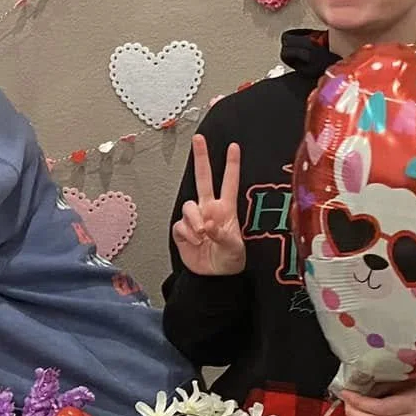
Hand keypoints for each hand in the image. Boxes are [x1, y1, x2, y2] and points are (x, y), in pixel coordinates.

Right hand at [171, 134, 246, 275]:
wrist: (213, 276)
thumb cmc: (230, 260)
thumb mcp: (235, 249)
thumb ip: (223, 235)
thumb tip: (208, 224)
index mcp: (226, 209)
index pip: (229, 182)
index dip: (231, 164)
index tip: (233, 147)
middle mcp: (209, 209)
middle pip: (203, 178)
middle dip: (201, 157)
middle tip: (199, 139)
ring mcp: (195, 219)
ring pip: (188, 206)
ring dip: (194, 220)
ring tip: (202, 235)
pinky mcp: (182, 230)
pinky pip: (180, 225)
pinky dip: (187, 234)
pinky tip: (195, 242)